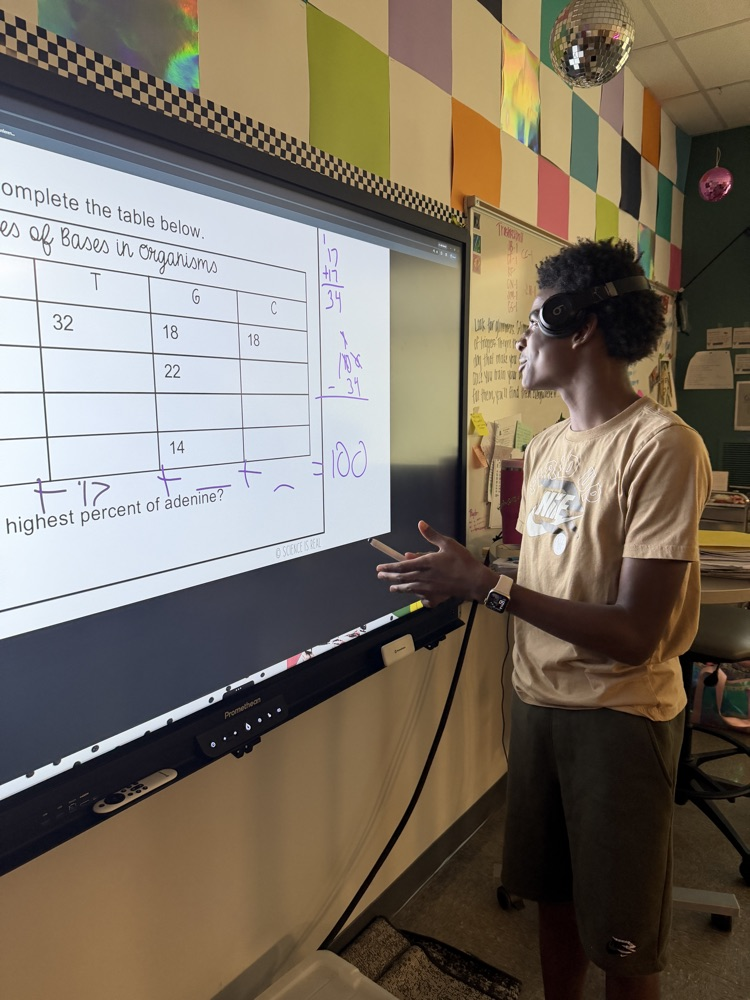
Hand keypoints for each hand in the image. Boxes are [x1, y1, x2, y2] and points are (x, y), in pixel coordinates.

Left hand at [376, 521, 494, 606]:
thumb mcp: (447, 543)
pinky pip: (424, 599)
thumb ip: (432, 535)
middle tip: (380, 576)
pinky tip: (417, 597)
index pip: (402, 566)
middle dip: (390, 577)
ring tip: (392, 588)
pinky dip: (418, 598)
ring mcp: (430, 589)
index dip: (389, 567)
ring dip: (400, 588)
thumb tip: (420, 524)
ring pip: (410, 589)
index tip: (380, 568)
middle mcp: (424, 577)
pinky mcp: (437, 597)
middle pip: (402, 578)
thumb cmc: (462, 561)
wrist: (475, 581)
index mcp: (426, 563)